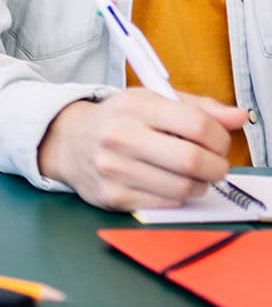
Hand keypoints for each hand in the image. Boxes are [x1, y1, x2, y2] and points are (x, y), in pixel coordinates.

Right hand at [38, 88, 248, 209]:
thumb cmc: (118, 119)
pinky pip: (166, 205)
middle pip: (193, 161)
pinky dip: (177, 197)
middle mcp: (120, 137)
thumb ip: (198, 108)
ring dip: (199, 185)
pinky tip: (168, 185)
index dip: (221, 138)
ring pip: (183, 188)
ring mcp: (114, 169)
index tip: (219, 143)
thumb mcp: (151, 101)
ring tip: (192, 175)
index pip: (196, 124)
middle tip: (215, 165)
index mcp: (134, 107)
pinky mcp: (113, 196)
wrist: (67, 140)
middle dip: (216, 167)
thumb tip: (239, 117)